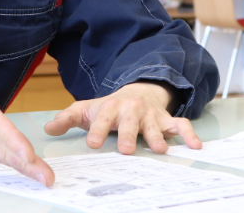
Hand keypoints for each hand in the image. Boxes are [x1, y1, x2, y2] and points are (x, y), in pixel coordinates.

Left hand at [43, 82, 201, 153]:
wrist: (137, 92)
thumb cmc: (109, 107)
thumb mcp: (86, 109)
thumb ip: (67, 119)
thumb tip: (47, 129)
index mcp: (110, 108)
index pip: (101, 120)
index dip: (96, 131)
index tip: (92, 142)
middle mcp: (131, 111)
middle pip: (129, 123)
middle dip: (128, 135)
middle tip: (126, 149)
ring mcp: (150, 116)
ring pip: (155, 125)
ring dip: (157, 137)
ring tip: (161, 150)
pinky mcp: (166, 120)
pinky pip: (181, 124)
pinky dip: (189, 134)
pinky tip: (195, 146)